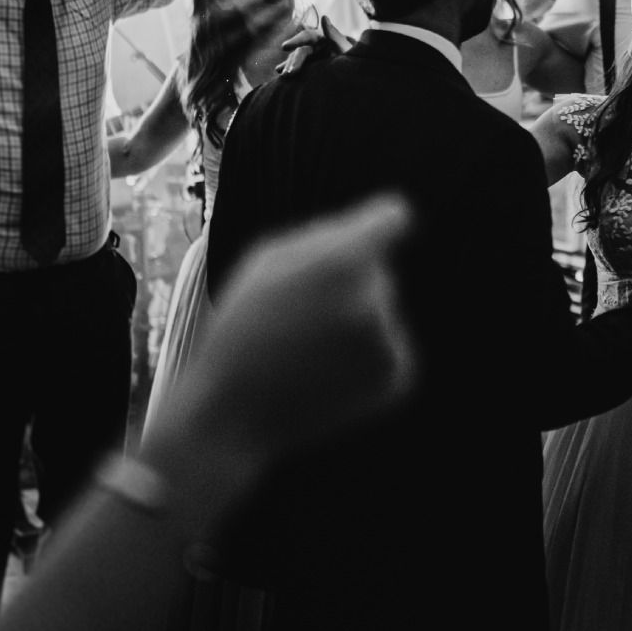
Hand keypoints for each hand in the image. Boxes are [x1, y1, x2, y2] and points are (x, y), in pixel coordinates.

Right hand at [152, 195, 417, 490]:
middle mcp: (373, 300)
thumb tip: (380, 225)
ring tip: (309, 349)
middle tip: (301, 316)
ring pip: (383, 312)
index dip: (384, 220)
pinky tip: (327, 371)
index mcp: (342, 262)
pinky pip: (390, 348)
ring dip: (356, 322)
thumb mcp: (266, 262)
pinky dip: (366, 356)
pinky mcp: (398, 378)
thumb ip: (325, 234)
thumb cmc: (243, 328)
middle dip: (350, 285)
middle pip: (379, 273)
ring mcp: (387, 342)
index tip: (388, 221)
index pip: (393, 218)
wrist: (234, 412)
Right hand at [275, 16, 353, 75]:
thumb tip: (324, 17)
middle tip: (289, 73)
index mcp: (323, 39)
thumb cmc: (353, 57)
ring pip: (297, 61)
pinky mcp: (311, 68)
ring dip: (289, 67)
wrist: (357, 73)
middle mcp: (315, 47)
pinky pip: (298, 69)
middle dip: (294, 61)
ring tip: (285, 76)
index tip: (284, 47)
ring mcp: (312, 58)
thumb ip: (335, 35)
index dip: (296, 41)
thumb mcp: (346, 47)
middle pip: (300, 52)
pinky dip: (289, 70)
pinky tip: (280, 75)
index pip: (307, 37)